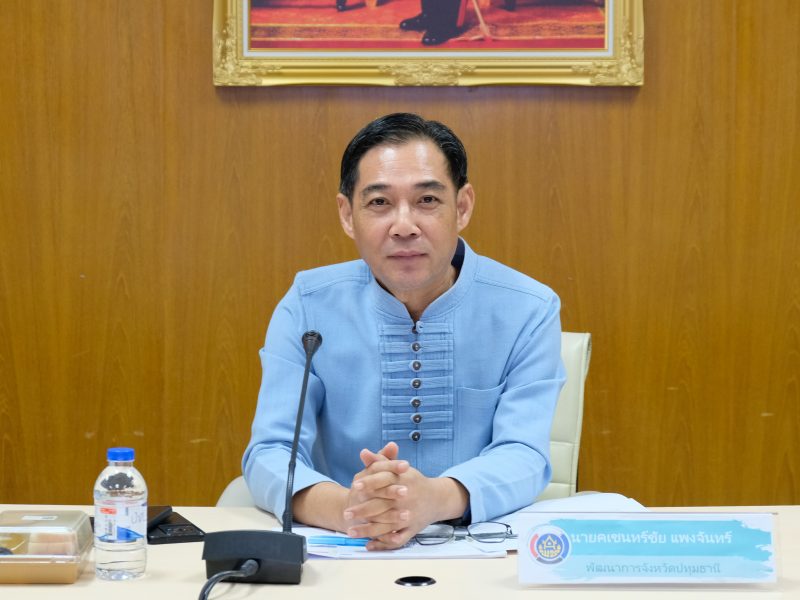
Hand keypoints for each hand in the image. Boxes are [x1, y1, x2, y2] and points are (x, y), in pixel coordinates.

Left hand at [343, 445, 467, 550]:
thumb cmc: (413, 481)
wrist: (437, 498)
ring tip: (350, 532)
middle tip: (346, 514)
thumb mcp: (398, 469)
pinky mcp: (412, 530)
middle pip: (383, 505)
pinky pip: (397, 539)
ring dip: (368, 530)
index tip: (354, 487)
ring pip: (387, 525)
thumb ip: (380, 461)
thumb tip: (363, 452)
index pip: (385, 480)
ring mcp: (409, 516)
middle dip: (363, 510)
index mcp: (403, 481)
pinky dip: (384, 544)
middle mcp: (407, 499)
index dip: (370, 483)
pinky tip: (369, 545)